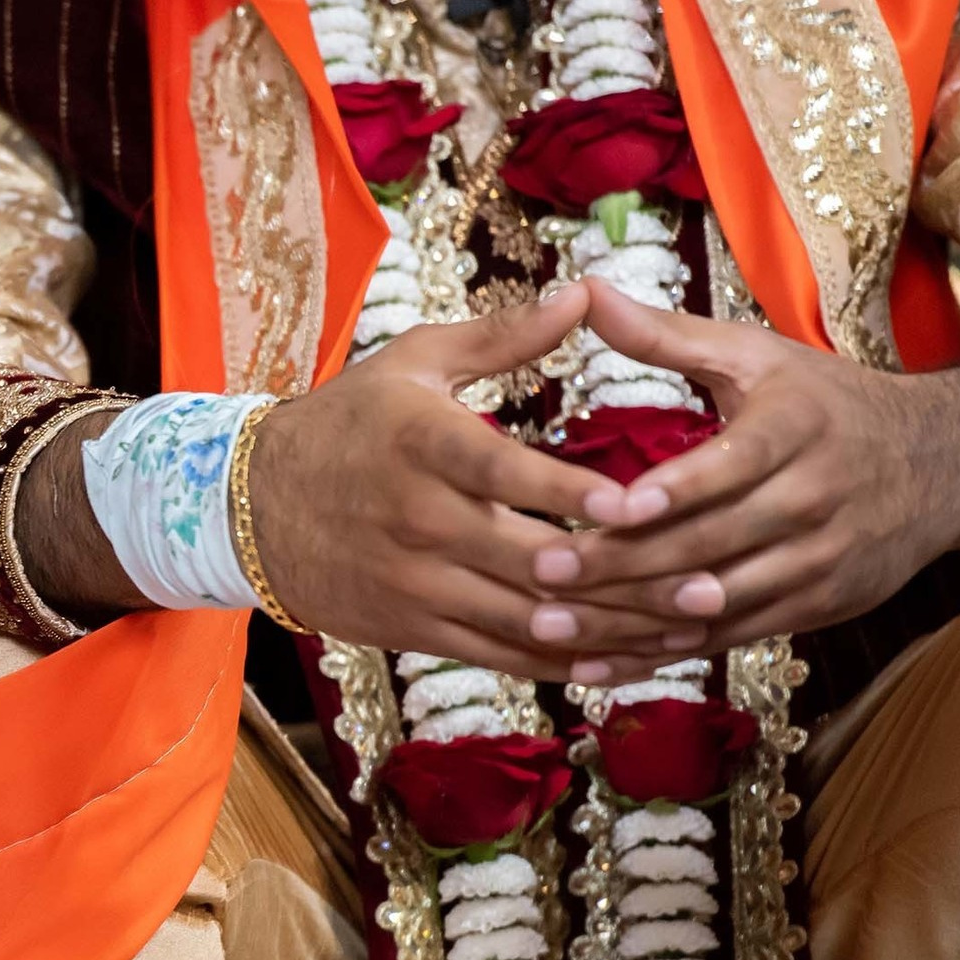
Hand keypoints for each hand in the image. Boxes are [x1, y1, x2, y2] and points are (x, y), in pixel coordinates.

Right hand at [251, 282, 681, 679]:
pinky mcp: (413, 627)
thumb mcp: (413, 363)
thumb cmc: (344, 424)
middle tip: (708, 580)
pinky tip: (623, 660)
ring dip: (612, 630)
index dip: (574, 495)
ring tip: (687, 627)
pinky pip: (500, 656)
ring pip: (527, 620)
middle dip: (627, 578)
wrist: (251, 507)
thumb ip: (504, 337)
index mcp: (423, 445)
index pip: (505, 474)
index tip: (641, 503)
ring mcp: (415, 582)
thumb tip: (587, 295)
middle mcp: (419, 521)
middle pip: (533, 562)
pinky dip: (565, 664)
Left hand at [547, 279, 959, 661]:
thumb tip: (586, 291)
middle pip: (709, 542)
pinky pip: (727, 639)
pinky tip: (597, 665)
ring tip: (549, 626)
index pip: (731, 465)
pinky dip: (660, 653)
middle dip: (622, 563)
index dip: (674, 490)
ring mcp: (817, 562)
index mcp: (797, 429)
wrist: (942, 463)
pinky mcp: (814, 608)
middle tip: (541, 572)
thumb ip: (667, 336)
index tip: (612, 506)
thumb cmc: (825, 403)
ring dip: (629, 620)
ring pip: (714, 602)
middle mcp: (813, 500)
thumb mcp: (757, 358)